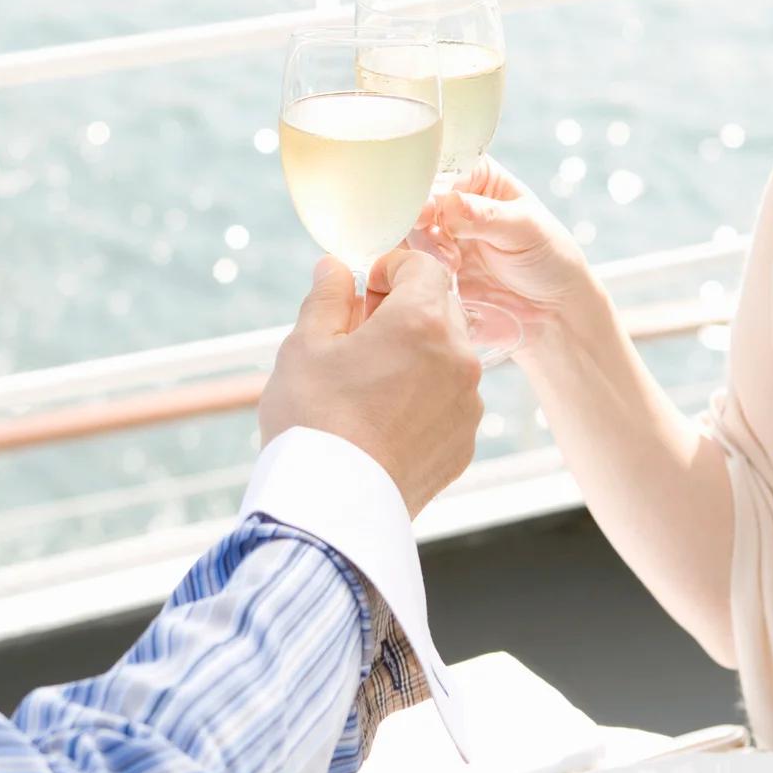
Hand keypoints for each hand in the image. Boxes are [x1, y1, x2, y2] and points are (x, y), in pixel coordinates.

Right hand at [259, 250, 484, 515]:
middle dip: (404, 309)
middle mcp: (459, 358)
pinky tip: (383, 418)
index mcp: (422, 322)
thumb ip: (327, 297)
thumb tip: (335, 268)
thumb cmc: (312, 419)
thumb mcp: (305, 345)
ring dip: (417, 355)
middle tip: (360, 332)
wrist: (331, 507)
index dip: (393, 267)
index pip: (425, 265)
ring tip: (369, 382)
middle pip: (441, 309)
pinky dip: (425, 398)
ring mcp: (467, 405)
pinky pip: (450, 402)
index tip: (365, 287)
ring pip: (448, 357)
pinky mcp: (464, 443)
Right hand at [411, 156, 603, 335]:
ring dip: (420, 245)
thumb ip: (486, 216)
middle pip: (415, 196)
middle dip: (419, 215)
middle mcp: (452, 203)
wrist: (551, 311)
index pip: (442, 165)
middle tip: (437, 236)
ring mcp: (438, 236)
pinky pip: (405, 262)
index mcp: (477, 178)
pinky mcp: (429, 269)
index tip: (430, 204)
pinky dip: (412, 269)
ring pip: (405, 229)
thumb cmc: (548, 258)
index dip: (429, 181)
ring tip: (450, 265)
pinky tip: (441, 279)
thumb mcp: (524, 229)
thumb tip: (450, 202)